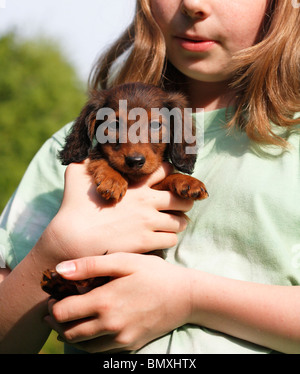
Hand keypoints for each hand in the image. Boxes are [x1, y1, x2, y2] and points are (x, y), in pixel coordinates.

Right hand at [42, 161, 191, 261]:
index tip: (168, 182)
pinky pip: (171, 240)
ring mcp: (148, 223)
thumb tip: (88, 153)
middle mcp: (147, 202)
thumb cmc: (73, 206)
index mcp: (136, 185)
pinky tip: (161, 238)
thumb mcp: (76, 174)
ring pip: (181, 221)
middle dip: (184, 201)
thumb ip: (87, 162)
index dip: (170, 176)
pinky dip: (169, 238)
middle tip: (179, 205)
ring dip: (178, 222)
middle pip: (182, 198)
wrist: (71, 239)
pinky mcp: (146, 243)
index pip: (167, 172)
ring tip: (172, 224)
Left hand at [45, 253, 192, 351]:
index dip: (53, 305)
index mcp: (104, 302)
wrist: (185, 296)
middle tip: (56, 308)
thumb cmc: (154, 273)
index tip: (56, 296)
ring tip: (69, 319)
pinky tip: (90, 328)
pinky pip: (99, 351)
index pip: (62, 313)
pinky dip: (88, 342)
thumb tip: (59, 270)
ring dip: (69, 334)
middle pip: (68, 333)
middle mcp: (109, 325)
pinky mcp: (129, 346)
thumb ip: (90, 265)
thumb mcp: (124, 261)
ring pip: (82, 345)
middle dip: (57, 321)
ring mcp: (119, 339)